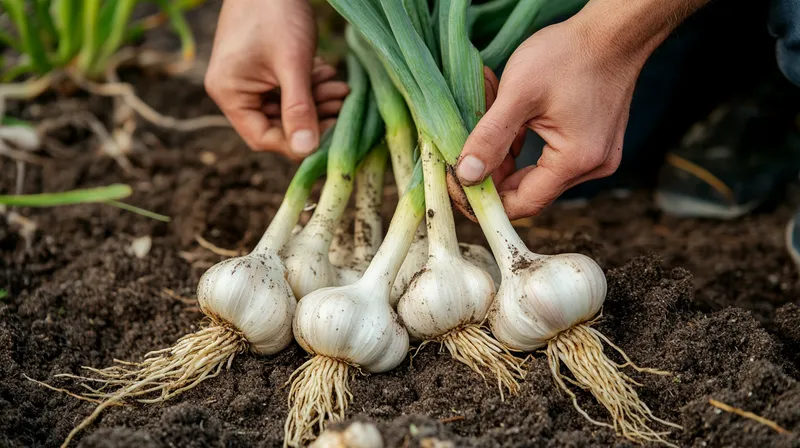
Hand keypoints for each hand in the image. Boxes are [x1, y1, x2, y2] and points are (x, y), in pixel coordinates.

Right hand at [205, 0, 348, 159]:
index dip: (297, 143)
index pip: (262, 138)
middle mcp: (232, 91)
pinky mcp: (260, 69)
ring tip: (340, 88)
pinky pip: (286, 90)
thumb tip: (307, 151)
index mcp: (229, 93)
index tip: (330, 136)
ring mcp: (246, 80)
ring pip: (285, 108)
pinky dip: (309, 87)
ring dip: (314, 101)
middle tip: (341, 106)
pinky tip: (328, 74)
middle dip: (311, 117)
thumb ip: (299, 109)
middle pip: (275, 125)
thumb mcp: (293, 65)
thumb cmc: (277, 13)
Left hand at [453, 19, 641, 218]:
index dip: (487, 202)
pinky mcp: (596, 143)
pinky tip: (512, 127)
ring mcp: (598, 156)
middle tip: (465, 156)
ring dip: (508, 159)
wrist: (612, 31)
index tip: (458, 188)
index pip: (524, 203)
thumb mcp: (519, 94)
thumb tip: (466, 175)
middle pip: (531, 191)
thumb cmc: (569, 54)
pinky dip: (527, 148)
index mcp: (576, 160)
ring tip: (487, 130)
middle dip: (495, 176)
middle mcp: (593, 166)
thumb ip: (490, 138)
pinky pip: (553, 159)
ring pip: (539, 174)